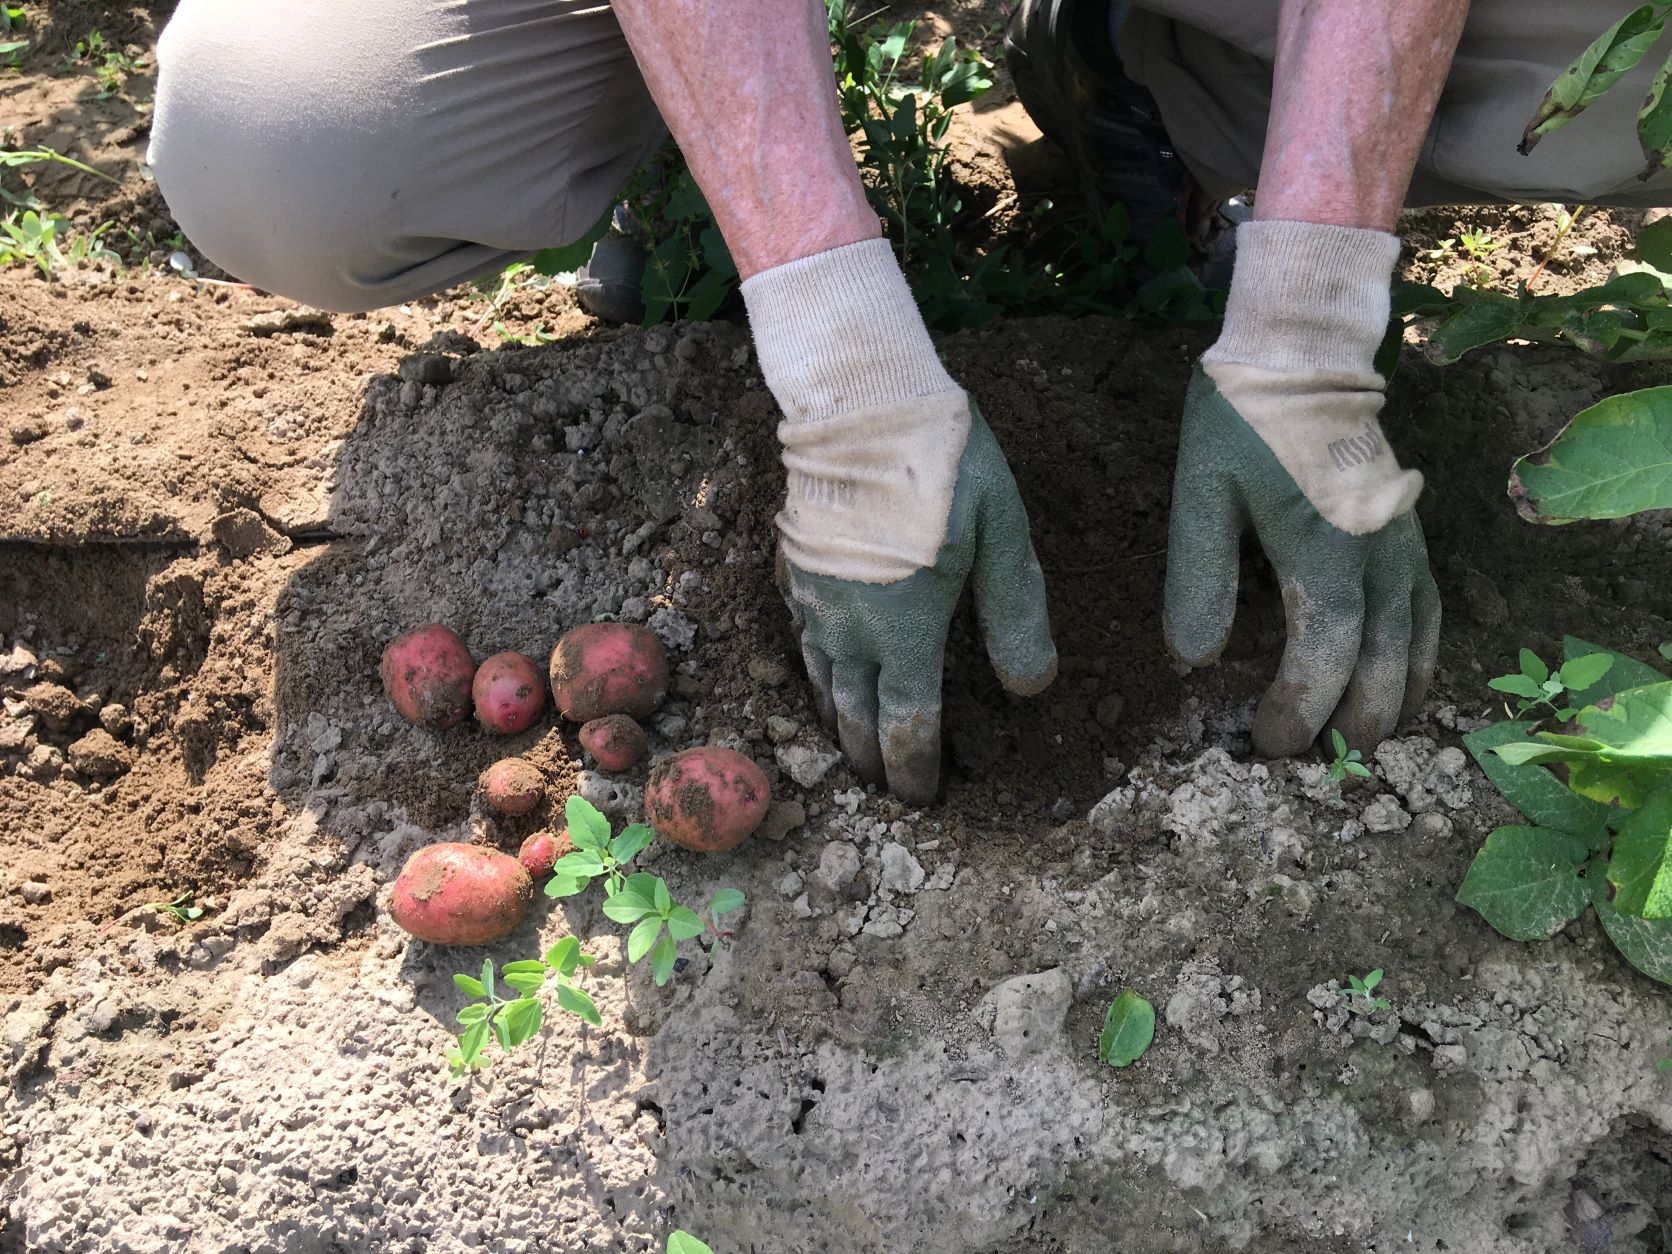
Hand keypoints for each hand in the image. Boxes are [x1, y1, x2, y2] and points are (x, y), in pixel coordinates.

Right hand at [742, 238, 1055, 802]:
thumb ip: (1016, 614)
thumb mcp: (1001, 535)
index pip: (908, 722)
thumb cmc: (943, 462)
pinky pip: (803, 641)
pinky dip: (816, 676)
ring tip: (851, 754)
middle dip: (872, 761)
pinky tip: (824, 676)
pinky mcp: (797, 569)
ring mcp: (816, 600)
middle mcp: (851, 627)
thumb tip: (1031, 688)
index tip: (925, 798)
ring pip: (822, 683)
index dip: (917, 767)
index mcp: (906, 628)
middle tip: (886, 793)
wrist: (861, 401)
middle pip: (857, 715)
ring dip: (840, 725)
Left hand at [1163, 220, 1440, 756]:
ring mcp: (1404, 540)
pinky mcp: (1411, 529)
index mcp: (1324, 545)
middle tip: (1317, 762)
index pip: (1325, 653)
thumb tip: (1192, 661)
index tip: (1267, 743)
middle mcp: (1378, 551)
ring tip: (1366, 742)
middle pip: (1384, 662)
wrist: (1304, 350)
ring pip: (1419, 641)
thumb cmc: (1242, 420)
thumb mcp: (1200, 492)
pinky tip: (1401, 682)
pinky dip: (1419, 655)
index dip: (1300, 707)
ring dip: (1395, 698)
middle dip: (1354, 721)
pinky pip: (1431, 607)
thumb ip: (1198, 577)